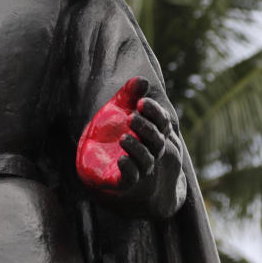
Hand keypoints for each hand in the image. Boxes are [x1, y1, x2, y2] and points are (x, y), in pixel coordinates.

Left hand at [76, 77, 183, 207]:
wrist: (99, 166)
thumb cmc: (113, 133)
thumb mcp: (118, 111)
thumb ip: (128, 95)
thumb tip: (141, 80)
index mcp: (153, 132)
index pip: (162, 122)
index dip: (154, 113)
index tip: (141, 102)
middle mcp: (151, 151)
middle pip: (156, 141)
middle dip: (146, 129)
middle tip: (131, 117)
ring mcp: (140, 168)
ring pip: (146, 160)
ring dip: (136, 149)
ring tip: (123, 138)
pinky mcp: (124, 182)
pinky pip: (131, 177)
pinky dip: (129, 169)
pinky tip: (122, 160)